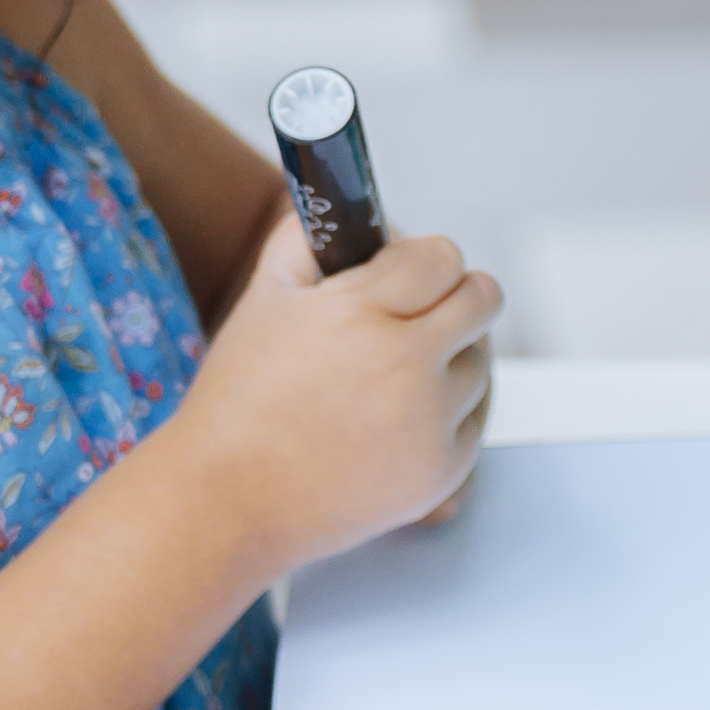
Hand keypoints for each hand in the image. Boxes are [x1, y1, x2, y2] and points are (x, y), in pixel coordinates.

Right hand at [176, 203, 499, 564]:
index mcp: (361, 312)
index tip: (410, 270)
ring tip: (400, 371)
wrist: (227, 501)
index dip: (424, 259)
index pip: (442, 256)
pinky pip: (475, 422)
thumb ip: (303, 241)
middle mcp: (405, 364)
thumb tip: (333, 208)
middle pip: (482, 300)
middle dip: (457, 295)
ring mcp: (428, 423)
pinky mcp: (440, 472)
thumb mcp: (262, 302)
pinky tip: (404, 416)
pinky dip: (450, 415)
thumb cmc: (237, 403)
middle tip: (425, 309)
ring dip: (452, 358)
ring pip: (482, 364)